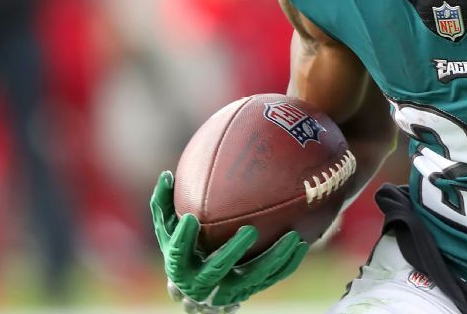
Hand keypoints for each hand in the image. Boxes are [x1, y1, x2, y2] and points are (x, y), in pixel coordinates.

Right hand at [150, 171, 309, 311]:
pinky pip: (272, 278)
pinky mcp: (250, 290)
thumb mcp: (168, 230)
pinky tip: (303, 243)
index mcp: (181, 266)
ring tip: (292, 237)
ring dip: (273, 258)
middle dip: (232, 251)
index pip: (177, 254)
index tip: (190, 218)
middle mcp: (203, 283)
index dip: (183, 239)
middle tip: (249, 230)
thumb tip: (167, 175)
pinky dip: (287, 263)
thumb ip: (163, 204)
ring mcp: (229, 289)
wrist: (198, 290)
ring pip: (253, 276)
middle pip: (217, 269)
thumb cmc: (183, 249)